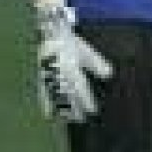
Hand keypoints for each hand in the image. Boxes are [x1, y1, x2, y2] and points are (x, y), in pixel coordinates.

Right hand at [33, 0, 112, 121]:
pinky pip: (44, 94)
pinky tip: (50, 115)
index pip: (80, 88)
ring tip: (70, 119)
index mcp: (71, 67)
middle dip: (75, 108)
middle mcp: (59, 73)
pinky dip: (47, 105)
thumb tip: (109, 75)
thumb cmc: (71, 43)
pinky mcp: (42, 77)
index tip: (93, 110)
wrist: (51, 33)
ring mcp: (49, 76)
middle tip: (83, 119)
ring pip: (55, 96)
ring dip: (62, 109)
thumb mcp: (86, 52)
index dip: (86, 100)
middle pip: (68, 95)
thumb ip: (97, 64)